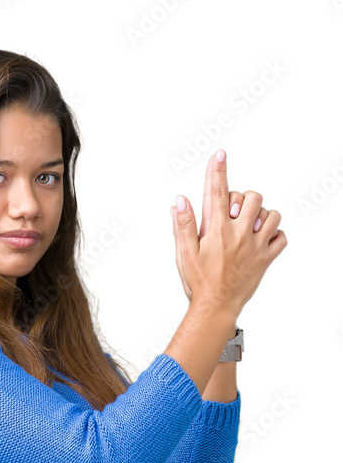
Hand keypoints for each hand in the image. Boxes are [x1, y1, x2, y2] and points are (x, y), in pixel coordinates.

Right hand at [171, 151, 281, 302]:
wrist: (216, 308)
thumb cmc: (199, 283)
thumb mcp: (184, 254)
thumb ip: (183, 225)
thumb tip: (180, 201)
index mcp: (218, 230)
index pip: (218, 192)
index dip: (218, 170)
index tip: (220, 155)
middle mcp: (239, 234)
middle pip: (253, 197)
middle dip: (244, 199)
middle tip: (235, 213)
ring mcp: (256, 246)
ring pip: (271, 215)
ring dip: (262, 215)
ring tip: (250, 226)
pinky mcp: (266, 259)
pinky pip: (281, 238)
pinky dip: (275, 235)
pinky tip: (262, 239)